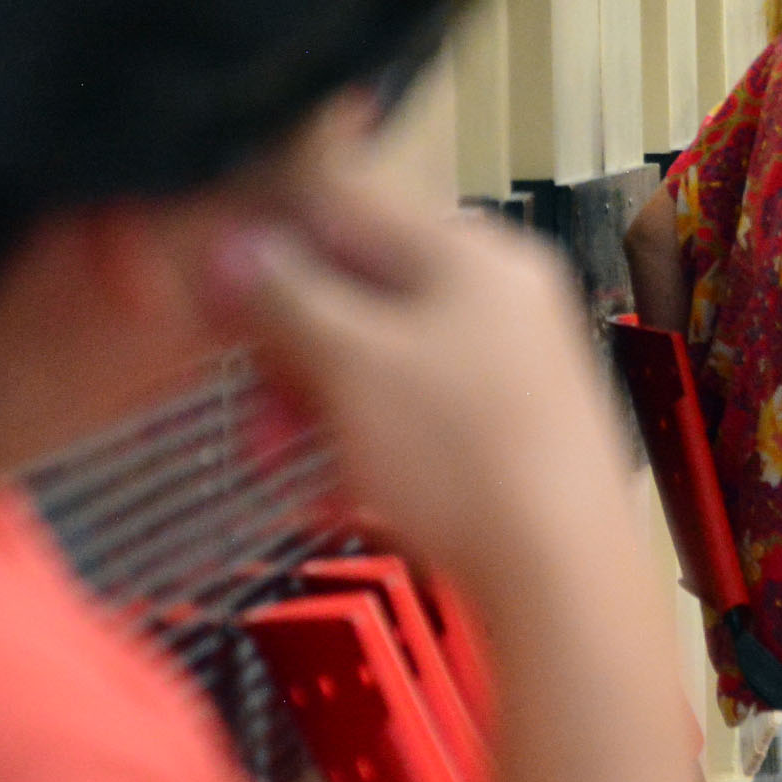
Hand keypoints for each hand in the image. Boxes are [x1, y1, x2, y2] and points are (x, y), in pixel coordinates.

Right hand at [212, 155, 635, 589]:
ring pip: (383, 355)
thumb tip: (238, 247)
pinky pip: (416, 409)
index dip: (272, 240)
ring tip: (283, 459)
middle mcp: (501, 293)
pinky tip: (337, 489)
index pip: (349, 202)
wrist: (562, 579)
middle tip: (256, 404)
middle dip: (293, 347)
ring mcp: (512, 360)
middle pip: (362, 288)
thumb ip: (286, 298)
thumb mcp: (351, 365)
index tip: (219, 290)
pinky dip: (366, 437)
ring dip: (319, 400)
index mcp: (471, 251)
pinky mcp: (511, 426)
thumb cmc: (472, 465)